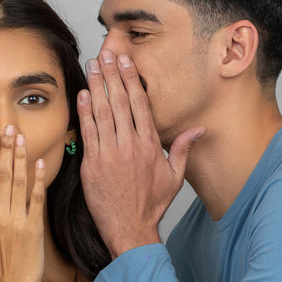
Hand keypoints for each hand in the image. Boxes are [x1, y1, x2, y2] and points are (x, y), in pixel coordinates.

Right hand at [0, 126, 45, 281]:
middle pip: (1, 176)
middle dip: (5, 150)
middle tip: (9, 129)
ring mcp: (16, 222)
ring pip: (18, 183)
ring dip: (20, 158)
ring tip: (22, 138)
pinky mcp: (33, 229)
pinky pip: (36, 199)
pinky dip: (38, 180)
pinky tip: (39, 163)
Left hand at [77, 50, 203, 258]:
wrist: (130, 229)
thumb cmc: (151, 204)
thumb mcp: (174, 177)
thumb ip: (182, 148)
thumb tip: (198, 129)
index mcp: (149, 145)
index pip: (140, 104)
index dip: (131, 79)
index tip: (126, 61)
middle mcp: (130, 146)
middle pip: (119, 102)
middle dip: (112, 74)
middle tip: (106, 53)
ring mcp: (110, 154)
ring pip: (102, 113)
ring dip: (97, 86)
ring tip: (93, 66)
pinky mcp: (92, 165)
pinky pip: (88, 133)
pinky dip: (85, 112)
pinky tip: (83, 94)